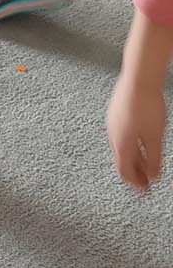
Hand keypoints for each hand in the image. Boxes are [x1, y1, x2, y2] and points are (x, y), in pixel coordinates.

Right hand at [107, 69, 165, 189]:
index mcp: (121, 143)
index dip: (136, 184)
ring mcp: (112, 121)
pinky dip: (130, 144)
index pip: (125, 172)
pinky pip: (120, 134)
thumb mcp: (155, 138)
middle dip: (134, 173)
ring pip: (120, 147)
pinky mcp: (115, 111)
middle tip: (145, 179)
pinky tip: (138, 140)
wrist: (138, 78)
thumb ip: (153, 160)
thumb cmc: (146, 105)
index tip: (145, 190)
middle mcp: (113, 134)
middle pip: (121, 160)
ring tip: (145, 161)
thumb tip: (152, 177)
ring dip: (133, 158)